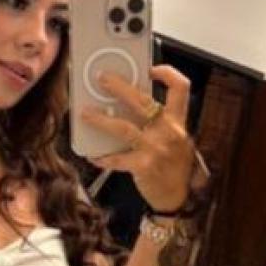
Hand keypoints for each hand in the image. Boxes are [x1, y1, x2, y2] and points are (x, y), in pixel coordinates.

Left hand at [81, 64, 196, 211]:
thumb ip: (160, 121)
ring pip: (123, 127)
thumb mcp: (175, 139)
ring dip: (101, 119)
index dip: (167, 73)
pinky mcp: (143, 166)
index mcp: (178, 121)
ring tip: (86, 113)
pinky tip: (93, 155)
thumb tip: (129, 103)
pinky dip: (103, 157)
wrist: (177, 197)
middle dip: (119, 87)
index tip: (151, 68)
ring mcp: (156, 149)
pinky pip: (117, 158)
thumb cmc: (174, 166)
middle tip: (102, 79)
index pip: (180, 88)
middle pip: (143, 101)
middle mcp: (169, 132)